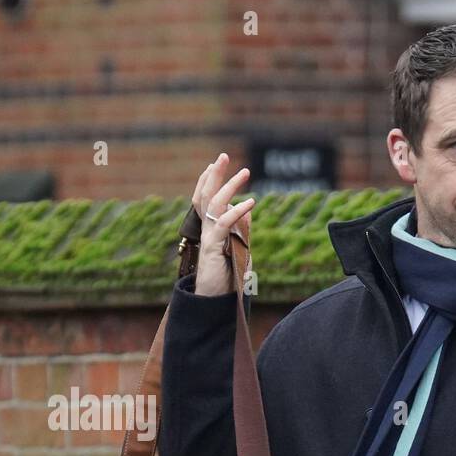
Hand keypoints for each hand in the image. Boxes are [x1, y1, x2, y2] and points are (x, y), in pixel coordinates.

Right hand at [191, 152, 254, 295]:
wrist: (213, 300)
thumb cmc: (225, 276)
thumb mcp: (237, 246)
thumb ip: (241, 227)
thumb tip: (247, 207)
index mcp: (210, 228)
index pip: (204, 198)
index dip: (208, 180)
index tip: (215, 163)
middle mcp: (206, 229)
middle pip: (206, 195)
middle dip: (214, 174)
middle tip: (223, 155)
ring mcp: (208, 237)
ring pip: (214, 204)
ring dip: (229, 186)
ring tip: (244, 172)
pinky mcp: (212, 248)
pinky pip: (224, 225)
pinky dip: (238, 212)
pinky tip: (251, 202)